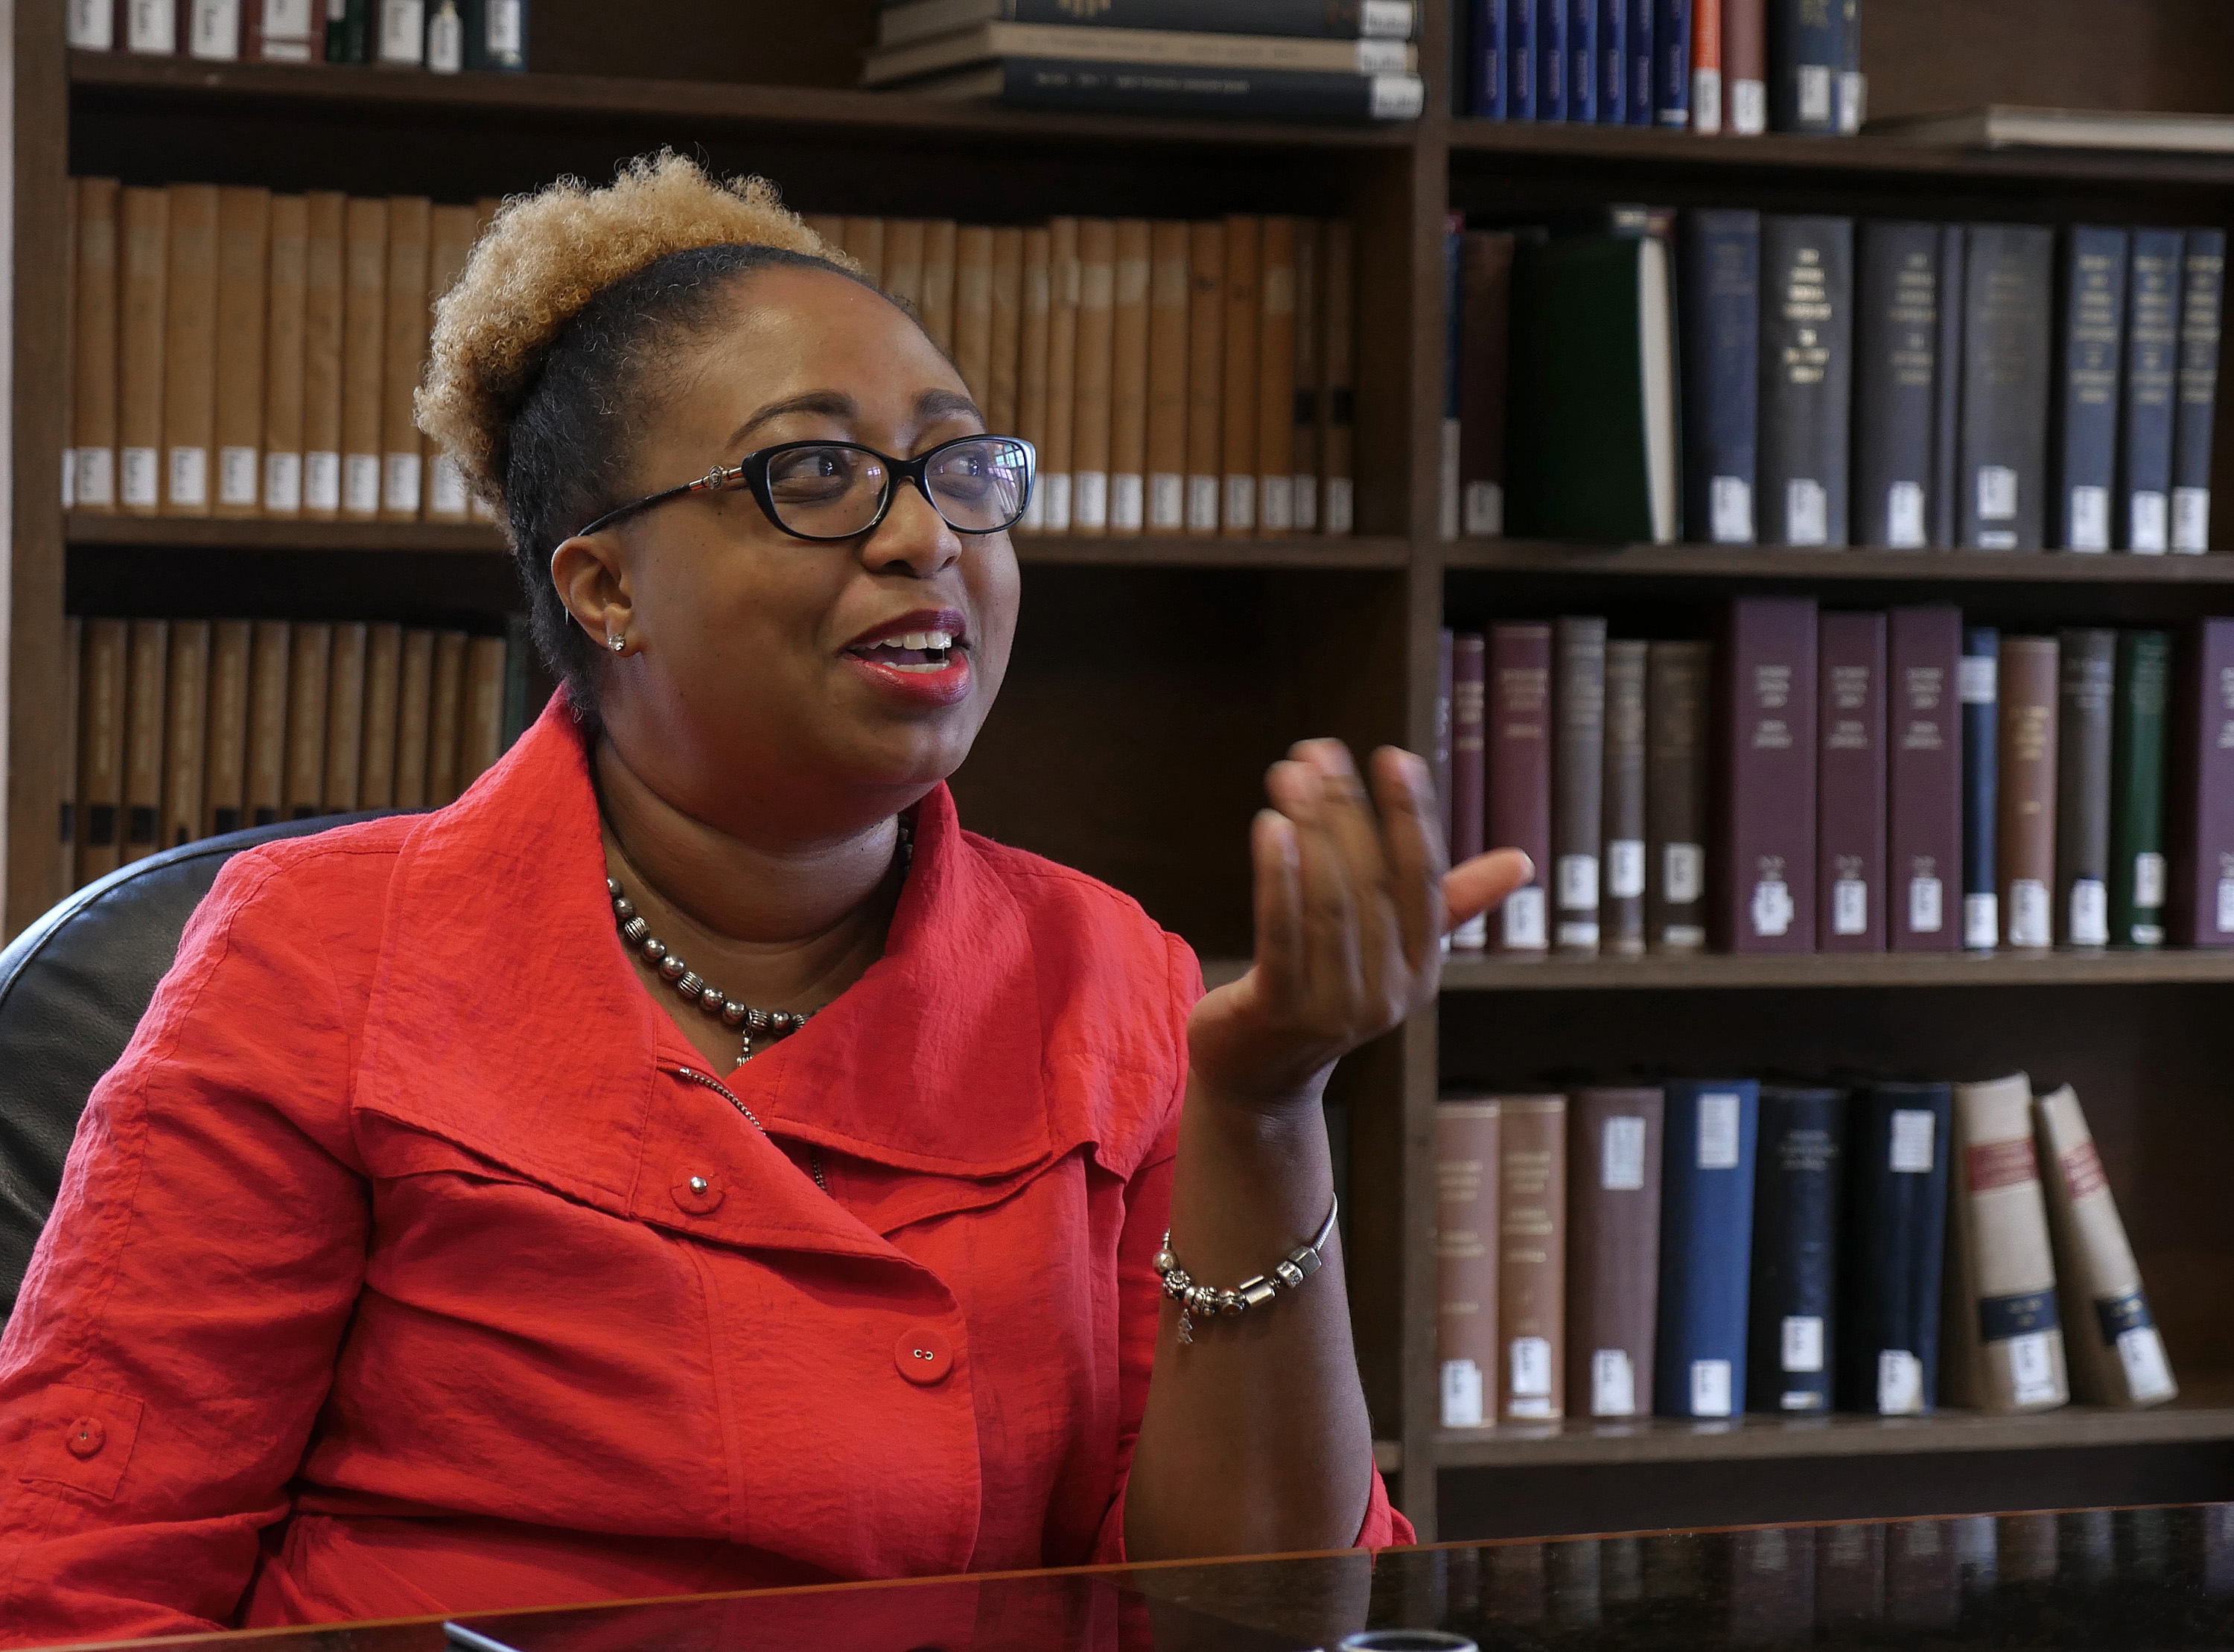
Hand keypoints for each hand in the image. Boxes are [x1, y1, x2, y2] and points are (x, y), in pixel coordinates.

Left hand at [1186, 739, 1533, 1110]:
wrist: (1261, 1079)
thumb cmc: (1325, 993)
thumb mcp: (1389, 953)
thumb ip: (1449, 903)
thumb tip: (1524, 862)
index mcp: (1421, 971)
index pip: (1424, 881)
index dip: (1413, 818)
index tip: (1396, 758)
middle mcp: (1387, 993)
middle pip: (1372, 883)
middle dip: (1347, 809)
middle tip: (1318, 752)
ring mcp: (1333, 1008)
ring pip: (1330, 902)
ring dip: (1311, 829)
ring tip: (1290, 774)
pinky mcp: (1278, 1013)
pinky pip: (1282, 935)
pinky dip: (1278, 877)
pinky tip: (1270, 826)